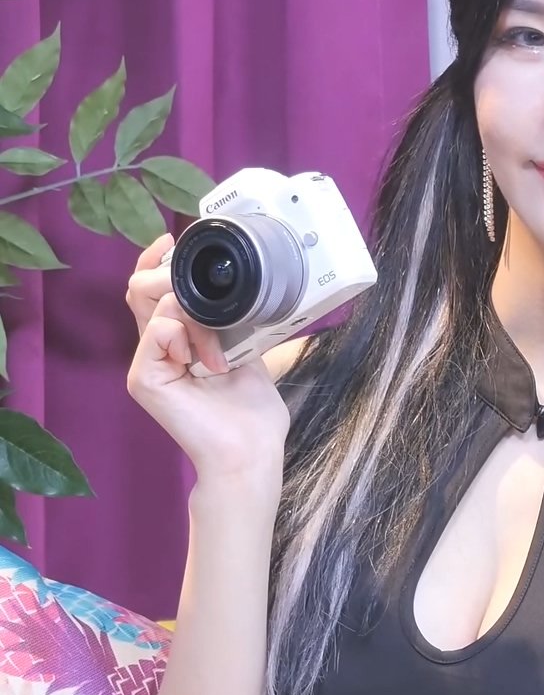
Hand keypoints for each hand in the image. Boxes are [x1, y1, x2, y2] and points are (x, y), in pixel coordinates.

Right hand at [124, 234, 290, 479]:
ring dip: (196, 316)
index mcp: (177, 343)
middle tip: (209, 301)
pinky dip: (187, 336)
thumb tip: (240, 288)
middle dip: (173, 276)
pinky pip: (158, 329)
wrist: (249, 453)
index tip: (174, 242)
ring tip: (220, 354)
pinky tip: (208, 364)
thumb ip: (231, 321)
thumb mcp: (247, 352)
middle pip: (141, 287)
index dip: (158, 260)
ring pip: (152, 301)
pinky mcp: (143, 377)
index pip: (151, 289)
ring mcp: (146, 363)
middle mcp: (156, 349)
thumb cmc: (251, 416)